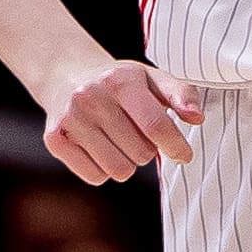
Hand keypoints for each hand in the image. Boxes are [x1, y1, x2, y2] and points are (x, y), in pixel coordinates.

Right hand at [38, 54, 201, 183]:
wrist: (66, 75)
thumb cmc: (117, 82)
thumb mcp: (151, 78)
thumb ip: (180, 94)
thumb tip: (197, 118)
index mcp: (120, 80)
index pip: (155, 125)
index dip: (176, 146)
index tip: (184, 155)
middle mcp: (91, 97)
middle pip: (140, 153)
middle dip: (146, 150)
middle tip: (136, 135)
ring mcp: (70, 119)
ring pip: (118, 170)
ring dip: (126, 163)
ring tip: (119, 143)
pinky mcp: (54, 139)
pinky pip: (94, 176)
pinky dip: (103, 170)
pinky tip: (99, 149)